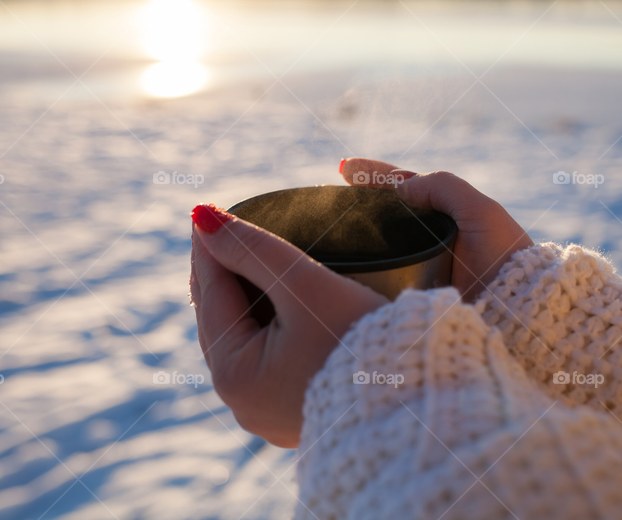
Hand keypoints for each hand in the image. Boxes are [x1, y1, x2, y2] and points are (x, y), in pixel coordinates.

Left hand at [189, 204, 387, 447]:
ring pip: (243, 339)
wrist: (419, 396)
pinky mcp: (294, 411)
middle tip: (222, 228)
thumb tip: (202, 217)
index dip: (210, 245)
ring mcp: (268, 411)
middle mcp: (243, 402)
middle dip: (222, 271)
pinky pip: (267, 358)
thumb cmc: (362, 340)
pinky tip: (273, 299)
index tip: (205, 210)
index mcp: (234, 375)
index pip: (211, 291)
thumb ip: (253, 248)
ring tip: (246, 256)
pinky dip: (265, 324)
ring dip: (243, 298)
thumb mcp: (304, 284)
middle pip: (221, 318)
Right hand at [340, 158, 533, 300]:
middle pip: (385, 218)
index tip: (344, 169)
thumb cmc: (505, 260)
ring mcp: (418, 272)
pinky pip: (376, 281)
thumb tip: (399, 188)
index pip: (403, 189)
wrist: (518, 316)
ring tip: (324, 229)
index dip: (374, 177)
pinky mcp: (410, 300)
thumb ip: (443, 188)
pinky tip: (336, 267)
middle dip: (356, 206)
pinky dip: (357, 272)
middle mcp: (430, 243)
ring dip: (352, 239)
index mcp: (448, 217)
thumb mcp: (482, 212)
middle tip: (325, 199)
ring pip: (378, 249)